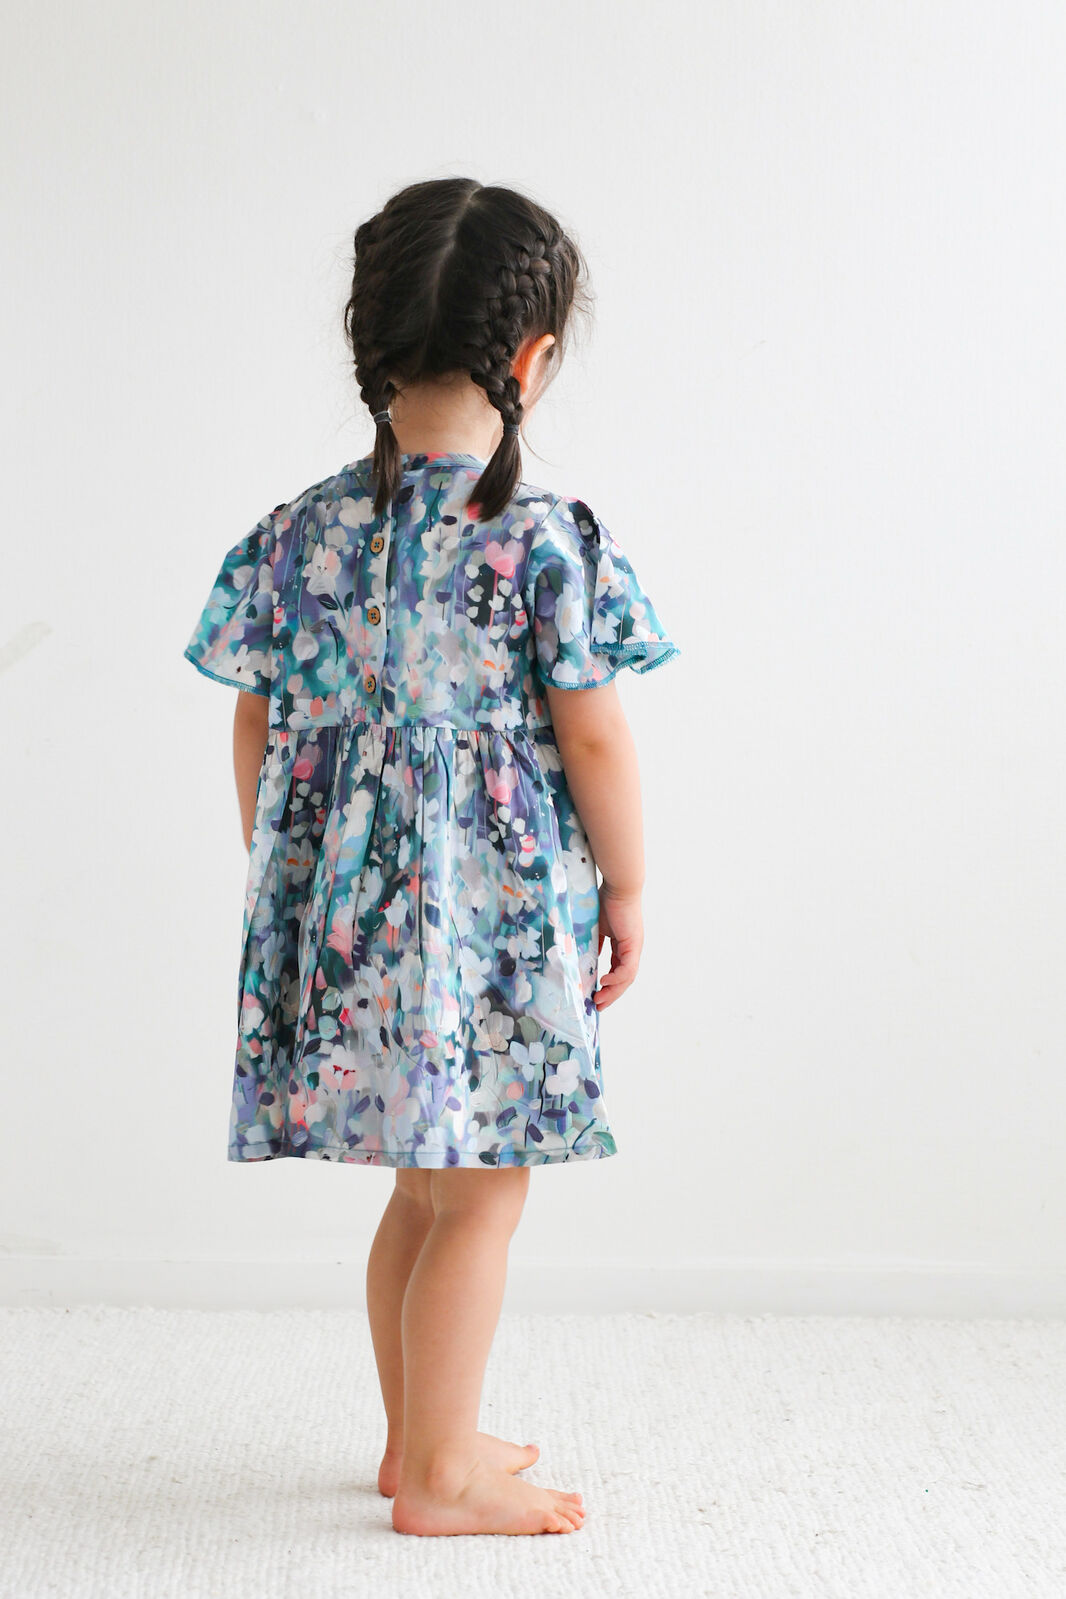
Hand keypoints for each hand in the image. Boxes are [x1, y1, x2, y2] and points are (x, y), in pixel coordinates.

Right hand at [594, 886, 643, 1008]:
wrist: (618, 886)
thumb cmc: (606, 900)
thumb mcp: (596, 926)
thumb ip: (593, 942)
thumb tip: (584, 957)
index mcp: (623, 945)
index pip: (618, 971)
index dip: (608, 985)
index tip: (595, 995)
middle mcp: (631, 949)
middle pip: (624, 979)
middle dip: (610, 994)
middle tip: (597, 1006)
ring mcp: (634, 948)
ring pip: (626, 978)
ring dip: (613, 991)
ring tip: (599, 1000)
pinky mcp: (633, 945)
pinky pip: (627, 969)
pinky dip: (616, 978)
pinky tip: (603, 982)